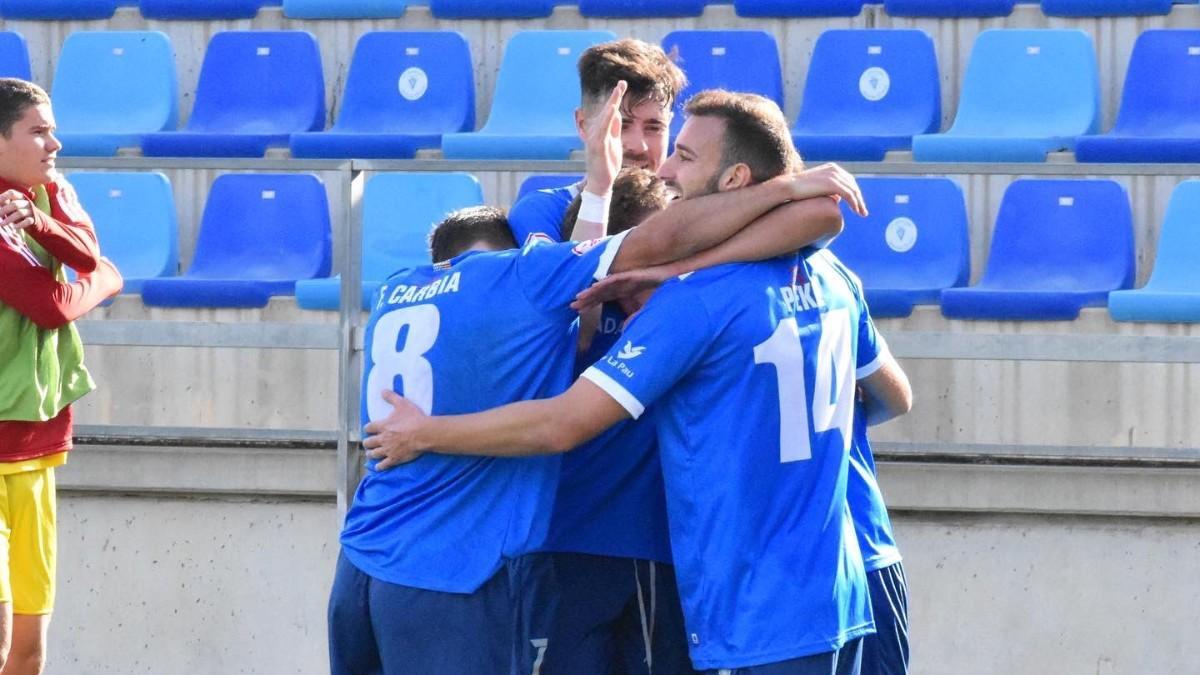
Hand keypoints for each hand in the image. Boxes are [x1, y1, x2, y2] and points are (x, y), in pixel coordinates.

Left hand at [0, 190, 37, 230]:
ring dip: (9, 219)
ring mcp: (31, 211)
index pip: (11, 193)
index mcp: (20, 197)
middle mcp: (27, 202)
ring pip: (20, 213)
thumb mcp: (12, 205)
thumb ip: (4, 203)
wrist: (35, 219)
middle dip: (3, 210)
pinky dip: (20, 225)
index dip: (2, 197)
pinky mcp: (34, 219)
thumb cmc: (18, 211)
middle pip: (14, 204)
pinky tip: (14, 227)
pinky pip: (27, 221)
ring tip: (2, 224)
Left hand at [361, 390, 427, 469]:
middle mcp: (382, 438)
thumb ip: (391, 397)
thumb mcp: (402, 404)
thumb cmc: (413, 418)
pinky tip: (378, 467)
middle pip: (369, 442)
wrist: (423, 433)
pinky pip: (384, 464)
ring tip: (370, 454)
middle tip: (368, 443)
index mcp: (382, 426)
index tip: (368, 429)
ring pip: (374, 454)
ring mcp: (388, 450)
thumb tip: (383, 391)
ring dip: (371, 454)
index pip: (369, 428)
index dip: (368, 428)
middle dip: (367, 443)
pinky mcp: (395, 458)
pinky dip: (379, 466)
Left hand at [571, 264, 675, 310]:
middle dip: (586, 299)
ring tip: (579, 298)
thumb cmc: (661, 296)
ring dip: (592, 292)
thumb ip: (634, 319)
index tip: (577, 311)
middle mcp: (622, 286)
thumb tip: (624, 331)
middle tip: (571, 306)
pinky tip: (595, 288)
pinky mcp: (633, 276)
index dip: (590, 304)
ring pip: (605, 286)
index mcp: (623, 293)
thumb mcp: (645, 312)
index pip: (602, 299)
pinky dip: (606, 283)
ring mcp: (626, 280)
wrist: (675, 283)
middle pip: (599, 293)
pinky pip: (616, 280)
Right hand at [583, 80, 626, 196]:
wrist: (601, 183)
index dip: (615, 98)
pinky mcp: (597, 148)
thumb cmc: (607, 164)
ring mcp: (595, 140)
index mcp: (602, 131)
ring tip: (617, 93)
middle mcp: (596, 132)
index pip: (610, 111)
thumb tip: (616, 114)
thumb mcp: (614, 142)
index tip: (622, 85)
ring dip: (610, 106)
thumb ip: (614, 128)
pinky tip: (612, 111)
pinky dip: (606, 121)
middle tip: (622, 83)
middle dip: (614, 97)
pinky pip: (602, 131)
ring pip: (603, 119)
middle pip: (606, 111)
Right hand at [785, 164, 867, 216]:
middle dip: (859, 198)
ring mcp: (834, 175)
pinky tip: (856, 211)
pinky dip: (854, 203)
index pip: (848, 180)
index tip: (858, 203)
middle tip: (863, 211)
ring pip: (853, 190)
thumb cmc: (799, 190)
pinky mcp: (833, 183)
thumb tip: (837, 198)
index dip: (854, 192)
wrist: (788, 187)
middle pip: (853, 185)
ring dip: (859, 203)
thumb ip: (828, 190)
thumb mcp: (817, 187)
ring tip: (862, 213)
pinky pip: (848, 194)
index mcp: (832, 168)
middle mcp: (835, 169)